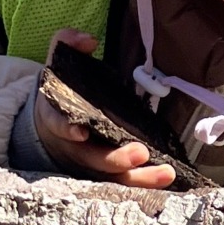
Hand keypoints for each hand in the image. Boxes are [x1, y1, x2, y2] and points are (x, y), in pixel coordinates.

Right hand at [33, 32, 175, 188]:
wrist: (53, 125)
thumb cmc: (61, 95)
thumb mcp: (58, 68)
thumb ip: (66, 46)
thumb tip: (88, 39)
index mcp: (58, 120)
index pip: (59, 125)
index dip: (67, 129)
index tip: (79, 131)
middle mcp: (75, 148)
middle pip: (94, 159)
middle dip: (116, 159)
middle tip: (140, 153)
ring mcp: (92, 165)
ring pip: (113, 178)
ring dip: (140, 178)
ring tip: (167, 173)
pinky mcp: (108, 175)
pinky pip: (126, 184)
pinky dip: (147, 185)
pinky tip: (170, 180)